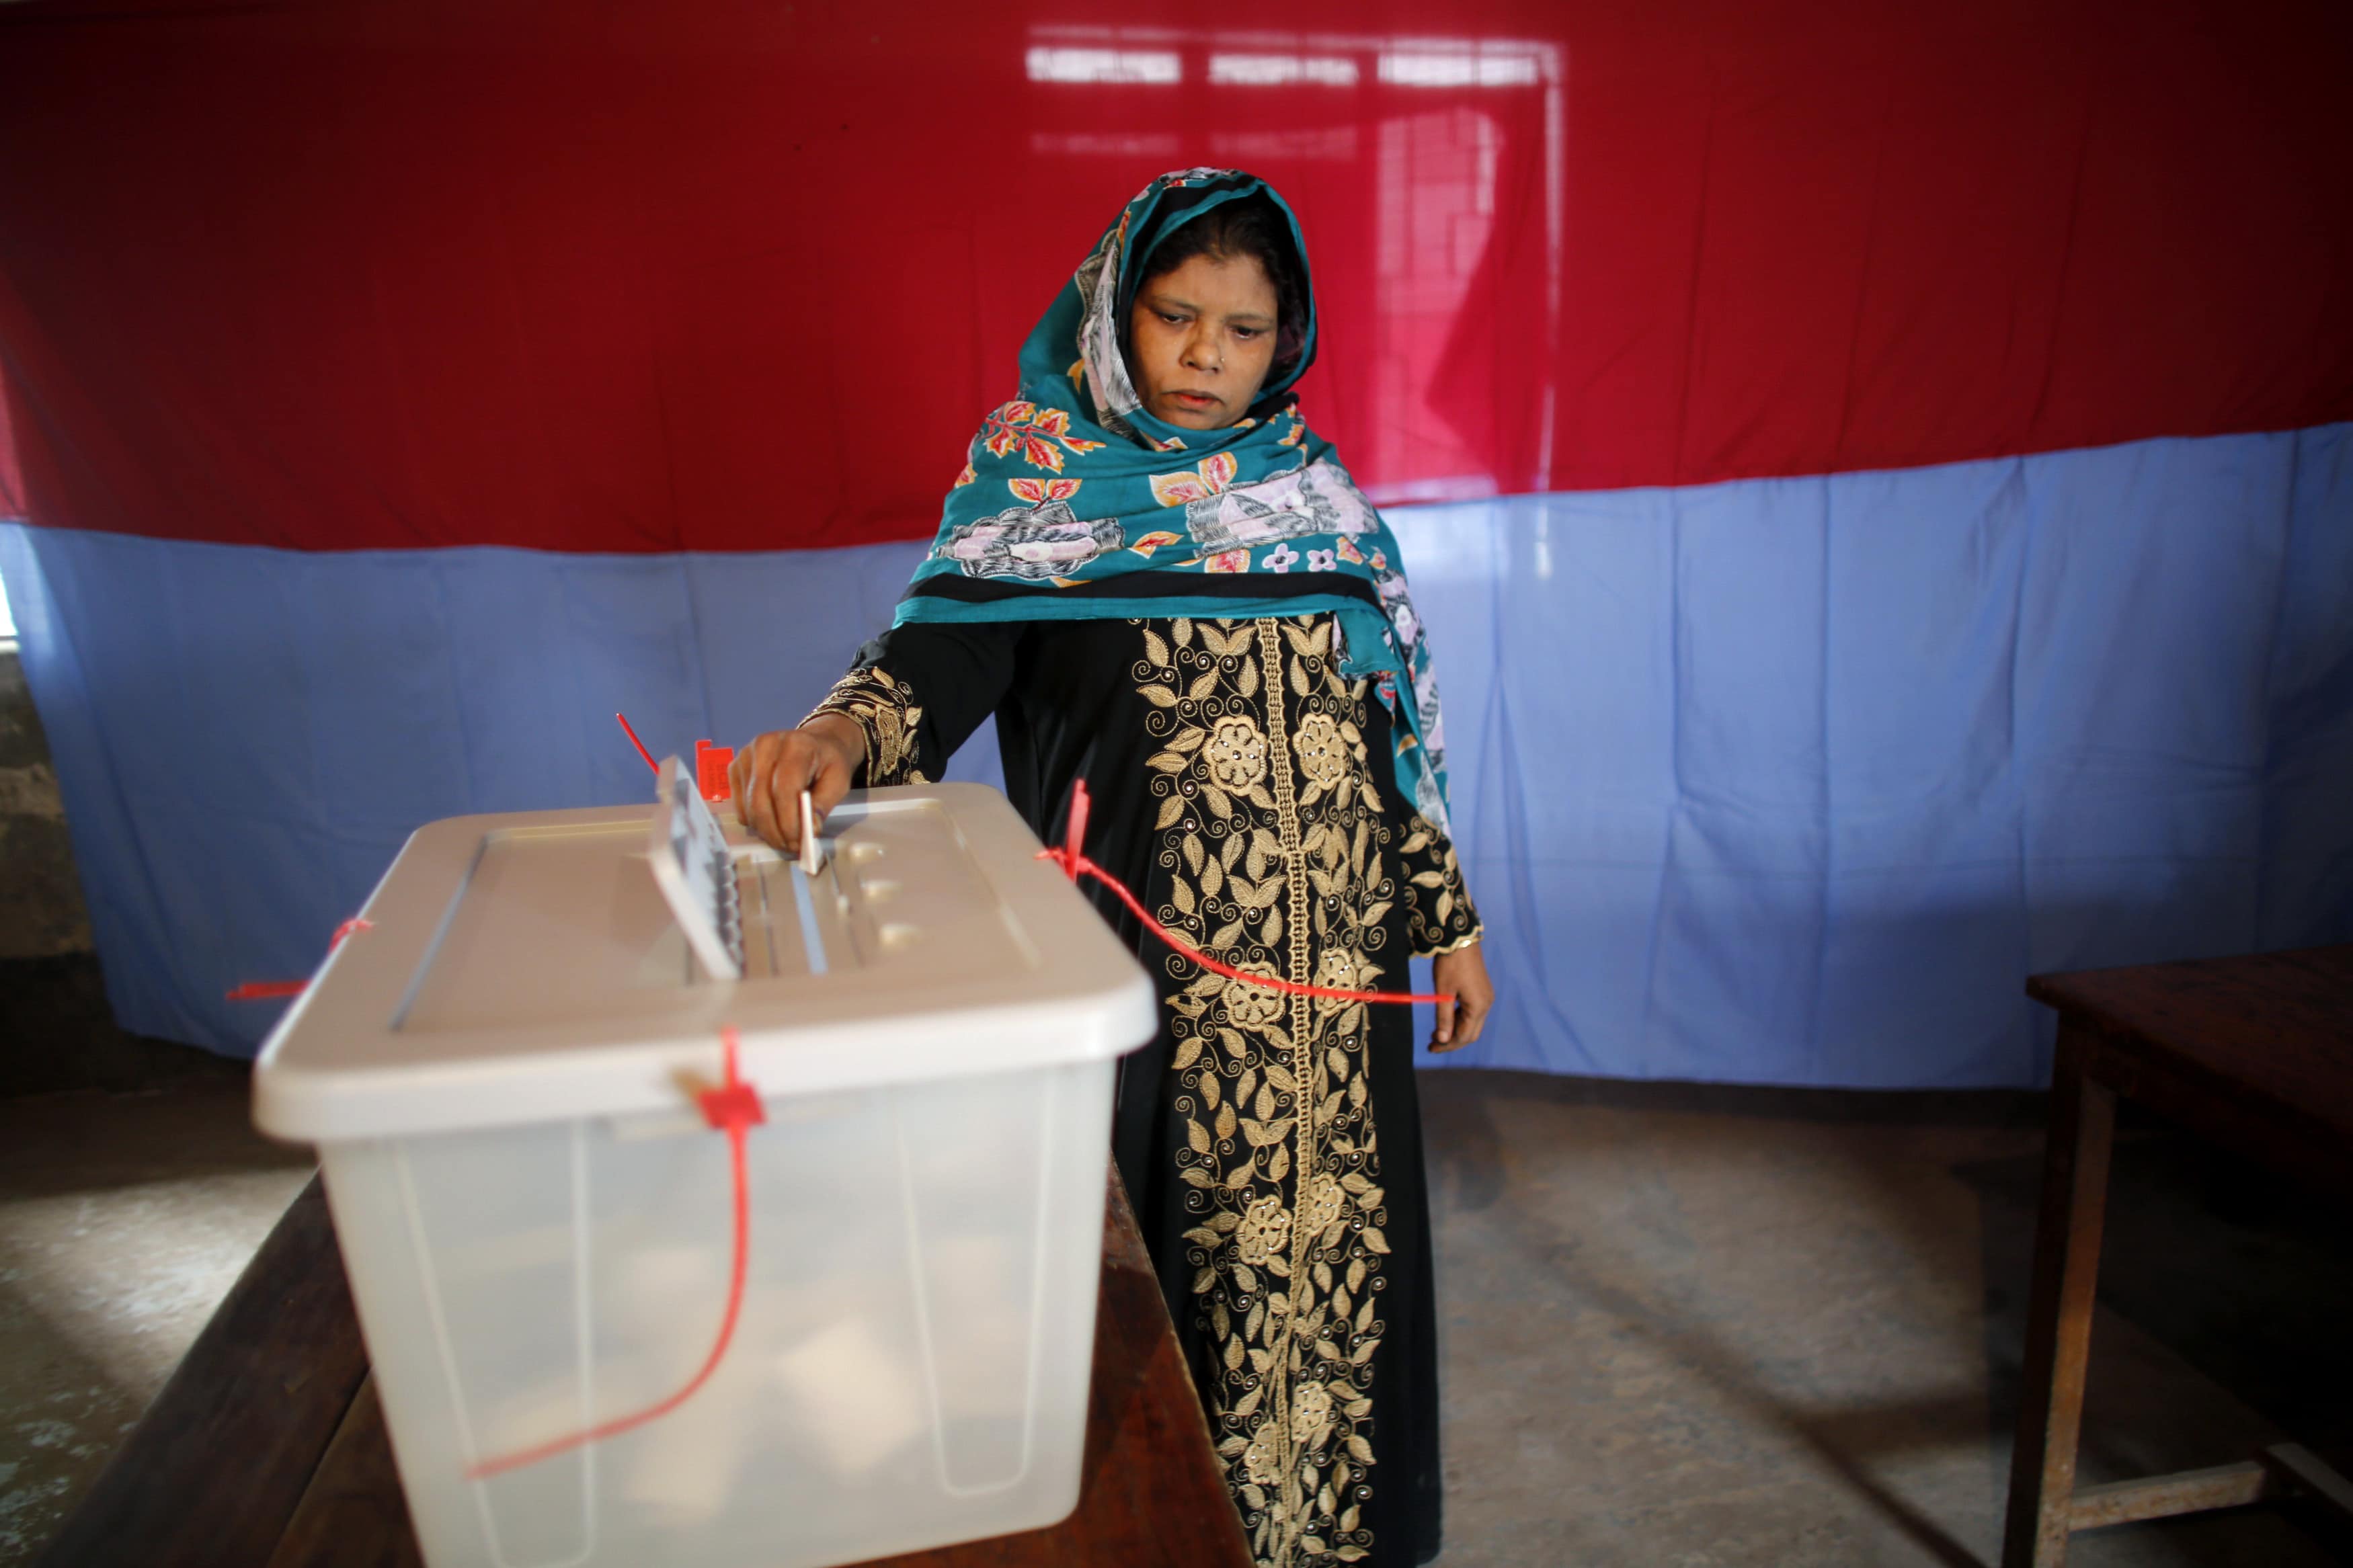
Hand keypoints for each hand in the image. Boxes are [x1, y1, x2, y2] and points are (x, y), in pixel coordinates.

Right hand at [730, 715, 863, 853]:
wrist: (814, 743)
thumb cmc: (827, 761)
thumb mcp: (838, 780)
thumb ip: (824, 803)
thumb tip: (810, 829)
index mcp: (794, 745)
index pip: (784, 788)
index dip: (789, 820)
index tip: (798, 841)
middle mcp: (765, 745)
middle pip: (761, 799)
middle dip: (776, 831)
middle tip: (791, 847)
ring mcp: (746, 756)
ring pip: (749, 805)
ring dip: (765, 830)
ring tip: (784, 839)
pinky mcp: (735, 767)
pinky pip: (739, 805)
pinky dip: (755, 821)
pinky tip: (772, 824)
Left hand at [1429, 942, 1492, 1052]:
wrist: (1460, 939)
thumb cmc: (1450, 964)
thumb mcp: (1443, 992)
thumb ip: (1443, 1018)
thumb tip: (1441, 1040)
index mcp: (1478, 1006)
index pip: (1464, 1036)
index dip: (1447, 1045)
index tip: (1431, 1048)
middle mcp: (1486, 1004)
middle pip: (1471, 1033)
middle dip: (1452, 1040)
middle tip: (1432, 1044)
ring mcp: (1486, 997)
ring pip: (1472, 1024)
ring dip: (1455, 1030)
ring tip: (1435, 1032)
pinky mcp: (1482, 991)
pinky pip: (1472, 1012)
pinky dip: (1459, 1019)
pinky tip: (1446, 1018)